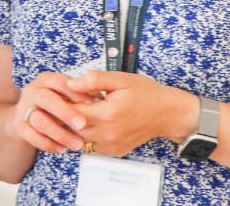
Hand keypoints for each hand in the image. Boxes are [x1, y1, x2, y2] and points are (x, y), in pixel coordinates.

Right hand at [16, 72, 93, 153]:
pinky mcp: (20, 125)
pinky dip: (48, 144)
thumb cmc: (55, 103)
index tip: (92, 105)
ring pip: (39, 120)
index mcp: (46, 80)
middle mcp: (32, 91)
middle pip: (46, 99)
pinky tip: (62, 149)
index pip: (60, 83)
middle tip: (83, 125)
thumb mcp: (66, 93)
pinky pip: (32, 136)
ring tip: (77, 144)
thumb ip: (79, 93)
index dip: (76, 94)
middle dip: (65, 112)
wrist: (29, 115)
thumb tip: (97, 100)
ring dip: (60, 133)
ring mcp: (24, 108)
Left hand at [67, 71, 193, 155]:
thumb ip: (93, 80)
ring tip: (80, 110)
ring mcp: (112, 146)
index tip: (62, 92)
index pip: (72, 112)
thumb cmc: (145, 93)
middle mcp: (108, 134)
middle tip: (67, 100)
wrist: (167, 113)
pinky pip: (92, 147)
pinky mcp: (115, 152)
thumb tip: (71, 84)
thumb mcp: (120, 79)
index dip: (64, 101)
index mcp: (107, 114)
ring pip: (80, 140)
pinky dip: (86, 136)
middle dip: (67, 114)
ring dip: (75, 126)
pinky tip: (91, 121)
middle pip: (73, 128)